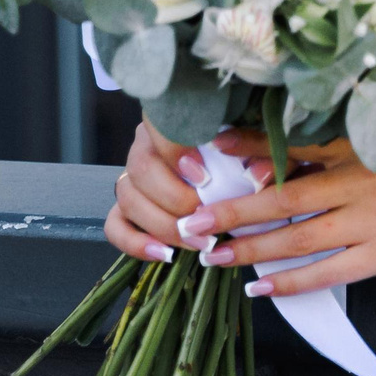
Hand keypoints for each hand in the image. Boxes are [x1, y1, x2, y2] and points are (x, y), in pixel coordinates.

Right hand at [104, 120, 271, 263]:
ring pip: (128, 197)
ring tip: (198, 242)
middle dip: (174, 198)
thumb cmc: (249, 156)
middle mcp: (146, 146)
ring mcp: (133, 177)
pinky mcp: (127, 208)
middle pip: (140, 168)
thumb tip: (258, 173)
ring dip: (162, 224)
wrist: (239, 179)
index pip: (159, 127)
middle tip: (205, 217)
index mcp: (173, 121)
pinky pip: (115, 225)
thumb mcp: (261, 151)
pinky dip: (136, 243)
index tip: (204, 177)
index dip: (176, 152)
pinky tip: (164, 254)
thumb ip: (260, 155)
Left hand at [170, 130, 375, 296]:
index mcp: (363, 147)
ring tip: (212, 257)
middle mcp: (362, 180)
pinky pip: (329, 271)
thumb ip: (347, 154)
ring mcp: (374, 219)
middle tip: (191, 221)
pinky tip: (262, 288)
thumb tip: (287, 165)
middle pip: (284, 196)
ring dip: (250, 249)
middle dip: (232, 210)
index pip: (296, 143)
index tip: (211, 146)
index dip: (250, 145)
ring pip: (299, 236)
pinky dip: (291, 281)